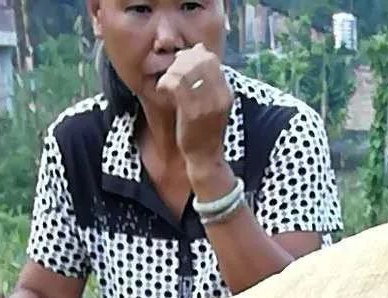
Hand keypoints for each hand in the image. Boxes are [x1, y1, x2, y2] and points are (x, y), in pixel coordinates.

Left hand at [156, 46, 232, 187]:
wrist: (205, 159)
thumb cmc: (204, 130)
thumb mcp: (211, 101)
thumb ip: (207, 77)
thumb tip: (198, 48)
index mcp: (226, 91)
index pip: (210, 59)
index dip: (193, 55)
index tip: (182, 64)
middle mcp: (220, 96)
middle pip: (198, 61)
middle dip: (181, 62)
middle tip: (171, 72)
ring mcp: (207, 105)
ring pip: (185, 71)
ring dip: (171, 72)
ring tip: (166, 82)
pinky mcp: (192, 113)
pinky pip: (176, 85)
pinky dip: (165, 83)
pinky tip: (161, 89)